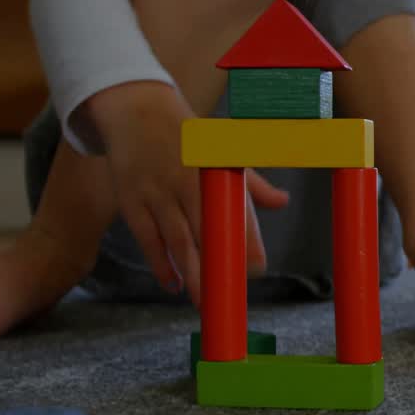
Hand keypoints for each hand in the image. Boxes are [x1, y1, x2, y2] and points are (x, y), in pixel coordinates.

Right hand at [86, 83, 288, 303]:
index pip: (234, 210)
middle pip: (205, 232)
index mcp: (213, 170)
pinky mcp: (132, 203)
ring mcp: (155, 194)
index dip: (246, 241)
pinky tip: (174, 285)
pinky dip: (160, 264)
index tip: (258, 268)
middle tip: (230, 296)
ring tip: (204, 302)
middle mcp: (185, 183)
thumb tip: (282, 202)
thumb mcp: (223, 150)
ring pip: (176, 241)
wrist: (135, 112)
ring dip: (191, 273)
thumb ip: (251, 182)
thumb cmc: (188, 137)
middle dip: (218, 265)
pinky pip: (147, 240)